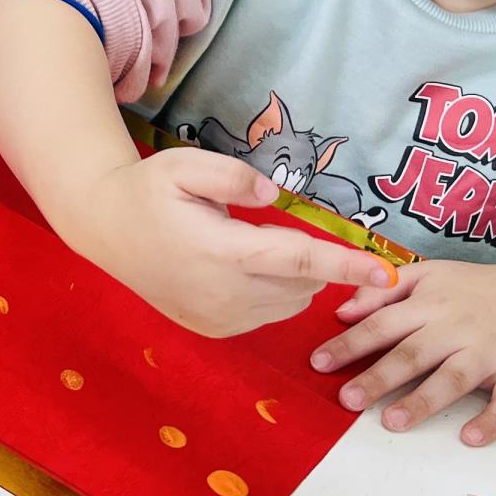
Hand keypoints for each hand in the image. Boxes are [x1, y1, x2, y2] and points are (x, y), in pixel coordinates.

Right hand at [67, 149, 393, 338]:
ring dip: (294, 278)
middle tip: (271, 226)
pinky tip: (242, 269)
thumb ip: (233, 177)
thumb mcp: (185, 166)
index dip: (349, 266)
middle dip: (310, 260)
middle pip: (302, 284)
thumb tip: (276, 194)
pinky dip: (273, 295)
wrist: (105, 229)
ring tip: (252, 246)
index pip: (300, 261)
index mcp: (221, 251)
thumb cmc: (148, 191)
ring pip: (290, 304)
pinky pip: (267, 315)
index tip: (391, 273)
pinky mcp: (213, 329)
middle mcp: (223, 293)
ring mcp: (217, 317)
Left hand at [310, 259, 495, 444]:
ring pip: (453, 378)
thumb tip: (341, 311)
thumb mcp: (431, 275)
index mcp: (430, 304)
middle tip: (348, 400)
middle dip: (378, 377)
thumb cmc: (478, 290)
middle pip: (412, 354)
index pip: (382, 325)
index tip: (319, 364)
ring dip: (423, 401)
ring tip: (393, 422)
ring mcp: (490, 352)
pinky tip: (470, 437)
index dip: (350, 344)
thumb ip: (384, 291)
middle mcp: (456, 328)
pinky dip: (491, 421)